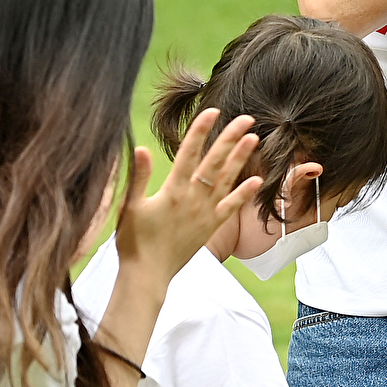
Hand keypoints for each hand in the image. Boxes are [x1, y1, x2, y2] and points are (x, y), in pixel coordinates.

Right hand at [114, 110, 261, 297]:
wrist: (147, 275)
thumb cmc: (133, 241)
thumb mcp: (130, 206)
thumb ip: (139, 176)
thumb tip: (141, 147)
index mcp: (172, 190)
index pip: (189, 153)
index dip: (201, 131)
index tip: (212, 111)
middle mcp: (193, 199)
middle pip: (215, 162)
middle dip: (230, 138)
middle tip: (246, 118)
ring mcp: (204, 213)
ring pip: (227, 180)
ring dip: (241, 159)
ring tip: (254, 139)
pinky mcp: (210, 227)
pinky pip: (231, 208)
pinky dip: (244, 194)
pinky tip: (256, 181)